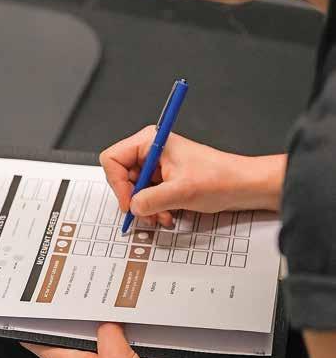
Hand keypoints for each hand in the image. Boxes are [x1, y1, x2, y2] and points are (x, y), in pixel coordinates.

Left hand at [22, 323, 164, 357]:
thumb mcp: (116, 355)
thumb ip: (109, 331)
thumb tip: (107, 321)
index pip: (40, 344)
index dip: (32, 330)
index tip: (29, 318)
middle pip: (72, 343)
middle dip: (79, 325)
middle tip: (83, 308)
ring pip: (98, 351)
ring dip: (108, 339)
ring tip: (117, 323)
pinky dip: (128, 355)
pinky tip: (141, 348)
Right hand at [100, 127, 284, 224]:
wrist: (244, 186)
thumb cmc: (221, 178)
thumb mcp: (181, 191)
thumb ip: (151, 200)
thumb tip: (132, 207)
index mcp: (151, 141)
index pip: (113, 159)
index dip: (117, 183)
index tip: (129, 202)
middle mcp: (151, 151)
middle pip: (121, 176)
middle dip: (133, 199)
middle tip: (145, 212)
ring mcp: (156, 165)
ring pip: (133, 189)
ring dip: (145, 207)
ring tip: (161, 215)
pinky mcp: (163, 178)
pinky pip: (146, 195)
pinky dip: (153, 208)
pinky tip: (166, 214)